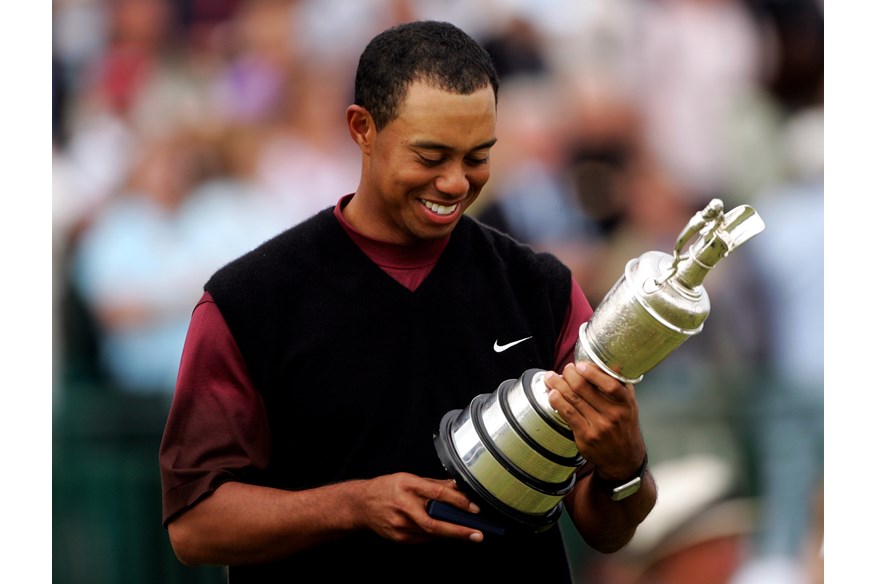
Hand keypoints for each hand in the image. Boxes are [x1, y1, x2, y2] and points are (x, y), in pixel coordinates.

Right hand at [358, 473, 483, 543]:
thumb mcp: (409, 478)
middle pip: (434, 522)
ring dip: (451, 535)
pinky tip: (444, 534)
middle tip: (477, 534)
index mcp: (408, 485)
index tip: (474, 508)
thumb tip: (457, 487)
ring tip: (467, 533)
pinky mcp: (398, 537)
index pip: (437, 494)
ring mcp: (400, 524)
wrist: (361, 504)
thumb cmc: (386, 488)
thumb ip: (434, 484)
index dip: (458, 502)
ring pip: (431, 534)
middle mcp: (403, 505)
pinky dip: (436, 537)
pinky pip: (422, 539)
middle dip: (459, 530)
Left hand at [544, 362, 645, 479]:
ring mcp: (599, 426)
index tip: (580, 364)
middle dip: (569, 374)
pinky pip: (568, 414)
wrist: (624, 459)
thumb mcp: (630, 406)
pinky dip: (557, 401)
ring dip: (558, 385)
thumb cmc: (624, 427)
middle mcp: (613, 415)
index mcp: (626, 404)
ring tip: (550, 377)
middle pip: (585, 389)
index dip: (592, 372)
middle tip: (565, 369)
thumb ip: (620, 386)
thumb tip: (611, 364)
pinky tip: (552, 394)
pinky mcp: (585, 436)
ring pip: (573, 399)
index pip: (610, 384)